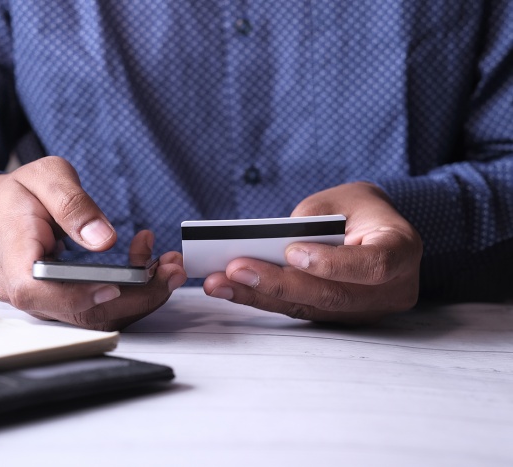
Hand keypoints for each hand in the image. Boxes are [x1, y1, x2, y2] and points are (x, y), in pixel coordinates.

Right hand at [0, 156, 186, 330]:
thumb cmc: (15, 196)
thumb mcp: (43, 178)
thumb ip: (71, 203)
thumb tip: (102, 238)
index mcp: (12, 259)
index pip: (38, 291)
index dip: (77, 295)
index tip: (117, 285)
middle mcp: (26, 292)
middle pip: (80, 311)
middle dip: (134, 296)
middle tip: (170, 270)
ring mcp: (44, 303)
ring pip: (95, 314)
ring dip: (139, 296)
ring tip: (168, 266)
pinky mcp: (61, 304)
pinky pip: (96, 307)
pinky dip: (129, 292)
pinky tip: (147, 267)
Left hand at [203, 182, 422, 323]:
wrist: (372, 228)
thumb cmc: (356, 208)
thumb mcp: (340, 200)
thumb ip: (311, 222)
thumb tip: (265, 249)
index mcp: (402, 249)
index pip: (374, 265)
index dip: (333, 264)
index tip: (291, 253)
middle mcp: (391, 288)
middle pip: (332, 295)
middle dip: (278, 283)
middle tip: (234, 269)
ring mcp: (366, 310)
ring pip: (310, 308)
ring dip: (259, 296)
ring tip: (219, 282)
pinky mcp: (338, 318)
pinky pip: (299, 310)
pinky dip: (262, 299)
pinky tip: (229, 289)